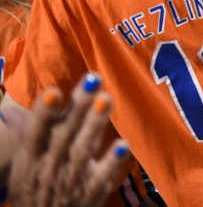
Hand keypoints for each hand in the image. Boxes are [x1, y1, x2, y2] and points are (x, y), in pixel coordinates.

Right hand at [5, 74, 129, 206]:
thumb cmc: (33, 189)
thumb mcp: (22, 165)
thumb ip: (26, 135)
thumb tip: (11, 111)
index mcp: (31, 158)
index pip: (36, 133)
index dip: (43, 114)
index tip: (53, 91)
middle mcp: (50, 166)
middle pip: (65, 133)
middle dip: (79, 106)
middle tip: (93, 79)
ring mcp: (71, 178)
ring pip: (84, 148)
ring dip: (95, 123)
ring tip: (106, 98)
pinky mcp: (91, 189)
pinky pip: (103, 174)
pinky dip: (112, 161)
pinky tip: (122, 144)